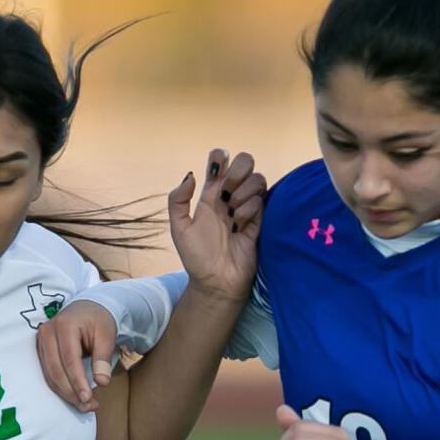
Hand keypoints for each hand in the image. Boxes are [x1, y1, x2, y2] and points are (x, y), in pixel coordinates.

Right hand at [36, 301, 118, 410]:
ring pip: (50, 375)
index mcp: (65, 325)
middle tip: (88, 406)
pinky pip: (49, 374)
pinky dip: (61, 388)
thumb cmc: (99, 321)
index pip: (69, 359)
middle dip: (71, 392)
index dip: (77, 381)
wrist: (88, 309)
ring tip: (85, 405)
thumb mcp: (107, 335)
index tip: (88, 398)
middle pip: (56, 369)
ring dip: (66, 394)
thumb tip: (101, 382)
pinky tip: (76, 396)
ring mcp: (41, 341)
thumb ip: (103, 358)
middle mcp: (47, 332)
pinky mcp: (41, 351)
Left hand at [168, 148, 266, 304]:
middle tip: (226, 193)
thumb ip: (178, 200)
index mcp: (210, 194)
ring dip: (244, 192)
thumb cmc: (197, 258)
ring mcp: (246, 207)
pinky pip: (262, 200)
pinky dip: (250, 208)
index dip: (220, 157)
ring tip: (232, 215)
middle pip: (244, 162)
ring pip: (257, 179)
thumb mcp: (179, 229)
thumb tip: (192, 175)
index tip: (215, 172)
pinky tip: (239, 226)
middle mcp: (230, 197)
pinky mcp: (260, 221)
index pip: (219, 160)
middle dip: (238, 171)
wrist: (217, 282)